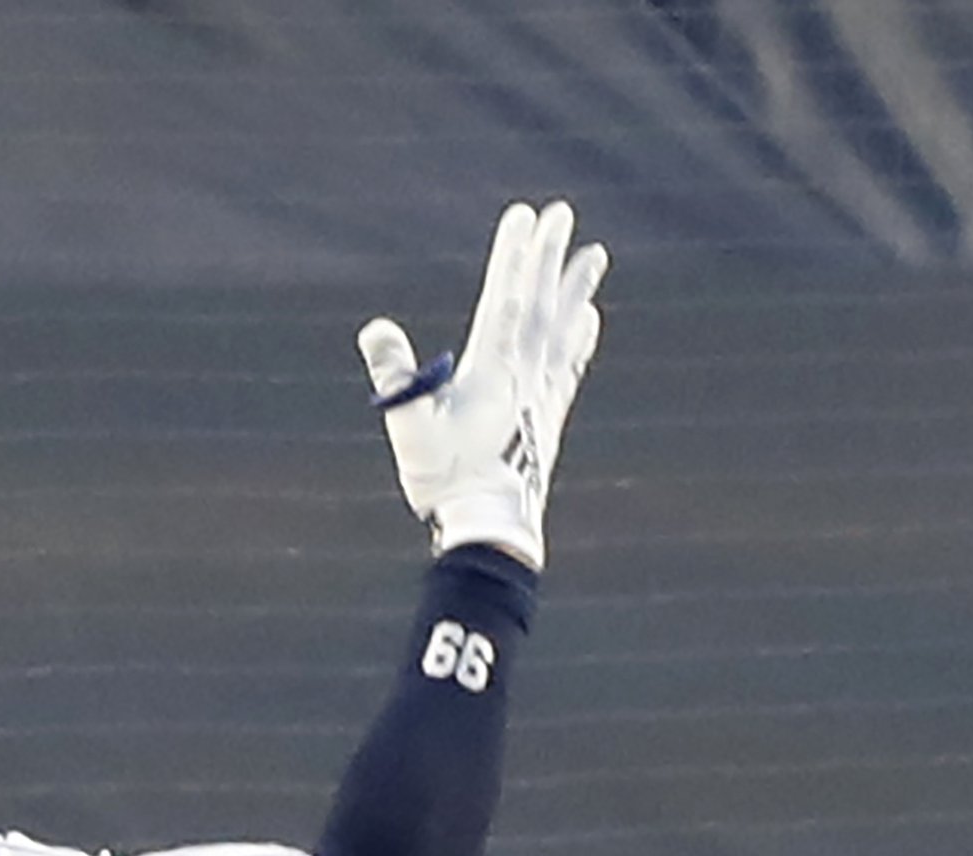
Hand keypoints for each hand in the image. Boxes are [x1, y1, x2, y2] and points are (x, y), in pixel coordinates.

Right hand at [358, 200, 605, 568]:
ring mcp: (541, 394)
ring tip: (595, 254)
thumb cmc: (445, 477)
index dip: (514, 256)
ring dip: (577, 289)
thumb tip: (377, 329)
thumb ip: (396, 377)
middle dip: (548, 257)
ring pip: (563, 329)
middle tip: (563, 213)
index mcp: (493, 369)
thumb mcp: (408, 426)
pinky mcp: (548, 416)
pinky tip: (591, 318)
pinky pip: (571, 365)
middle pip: (539, 303)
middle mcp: (525, 373)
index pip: (505, 299)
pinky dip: (581, 336)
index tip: (525, 216)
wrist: (492, 525)